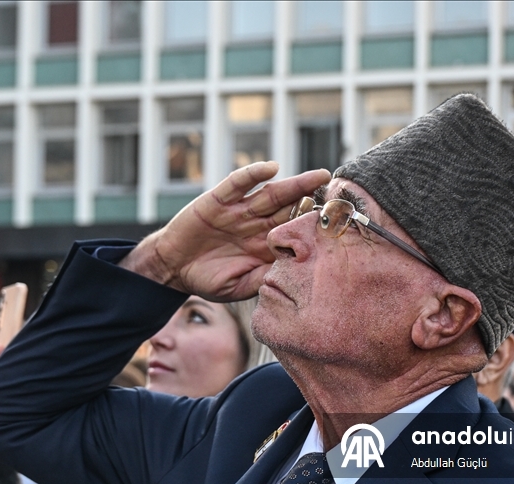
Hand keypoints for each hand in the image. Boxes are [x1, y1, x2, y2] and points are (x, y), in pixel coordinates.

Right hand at [121, 161, 331, 301]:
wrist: (174, 268)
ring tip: (319, 177)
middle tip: (339, 195)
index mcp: (265, 244)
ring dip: (295, 184)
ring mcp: (239, 210)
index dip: (314, 227)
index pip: (294, 231)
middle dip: (313, 201)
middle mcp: (257, 223)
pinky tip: (271, 168)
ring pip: (272, 194)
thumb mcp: (240, 286)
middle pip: (290, 208)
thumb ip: (263, 279)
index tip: (339, 225)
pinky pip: (238, 183)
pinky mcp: (219, 200)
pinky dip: (253, 174)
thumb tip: (291, 276)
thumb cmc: (209, 279)